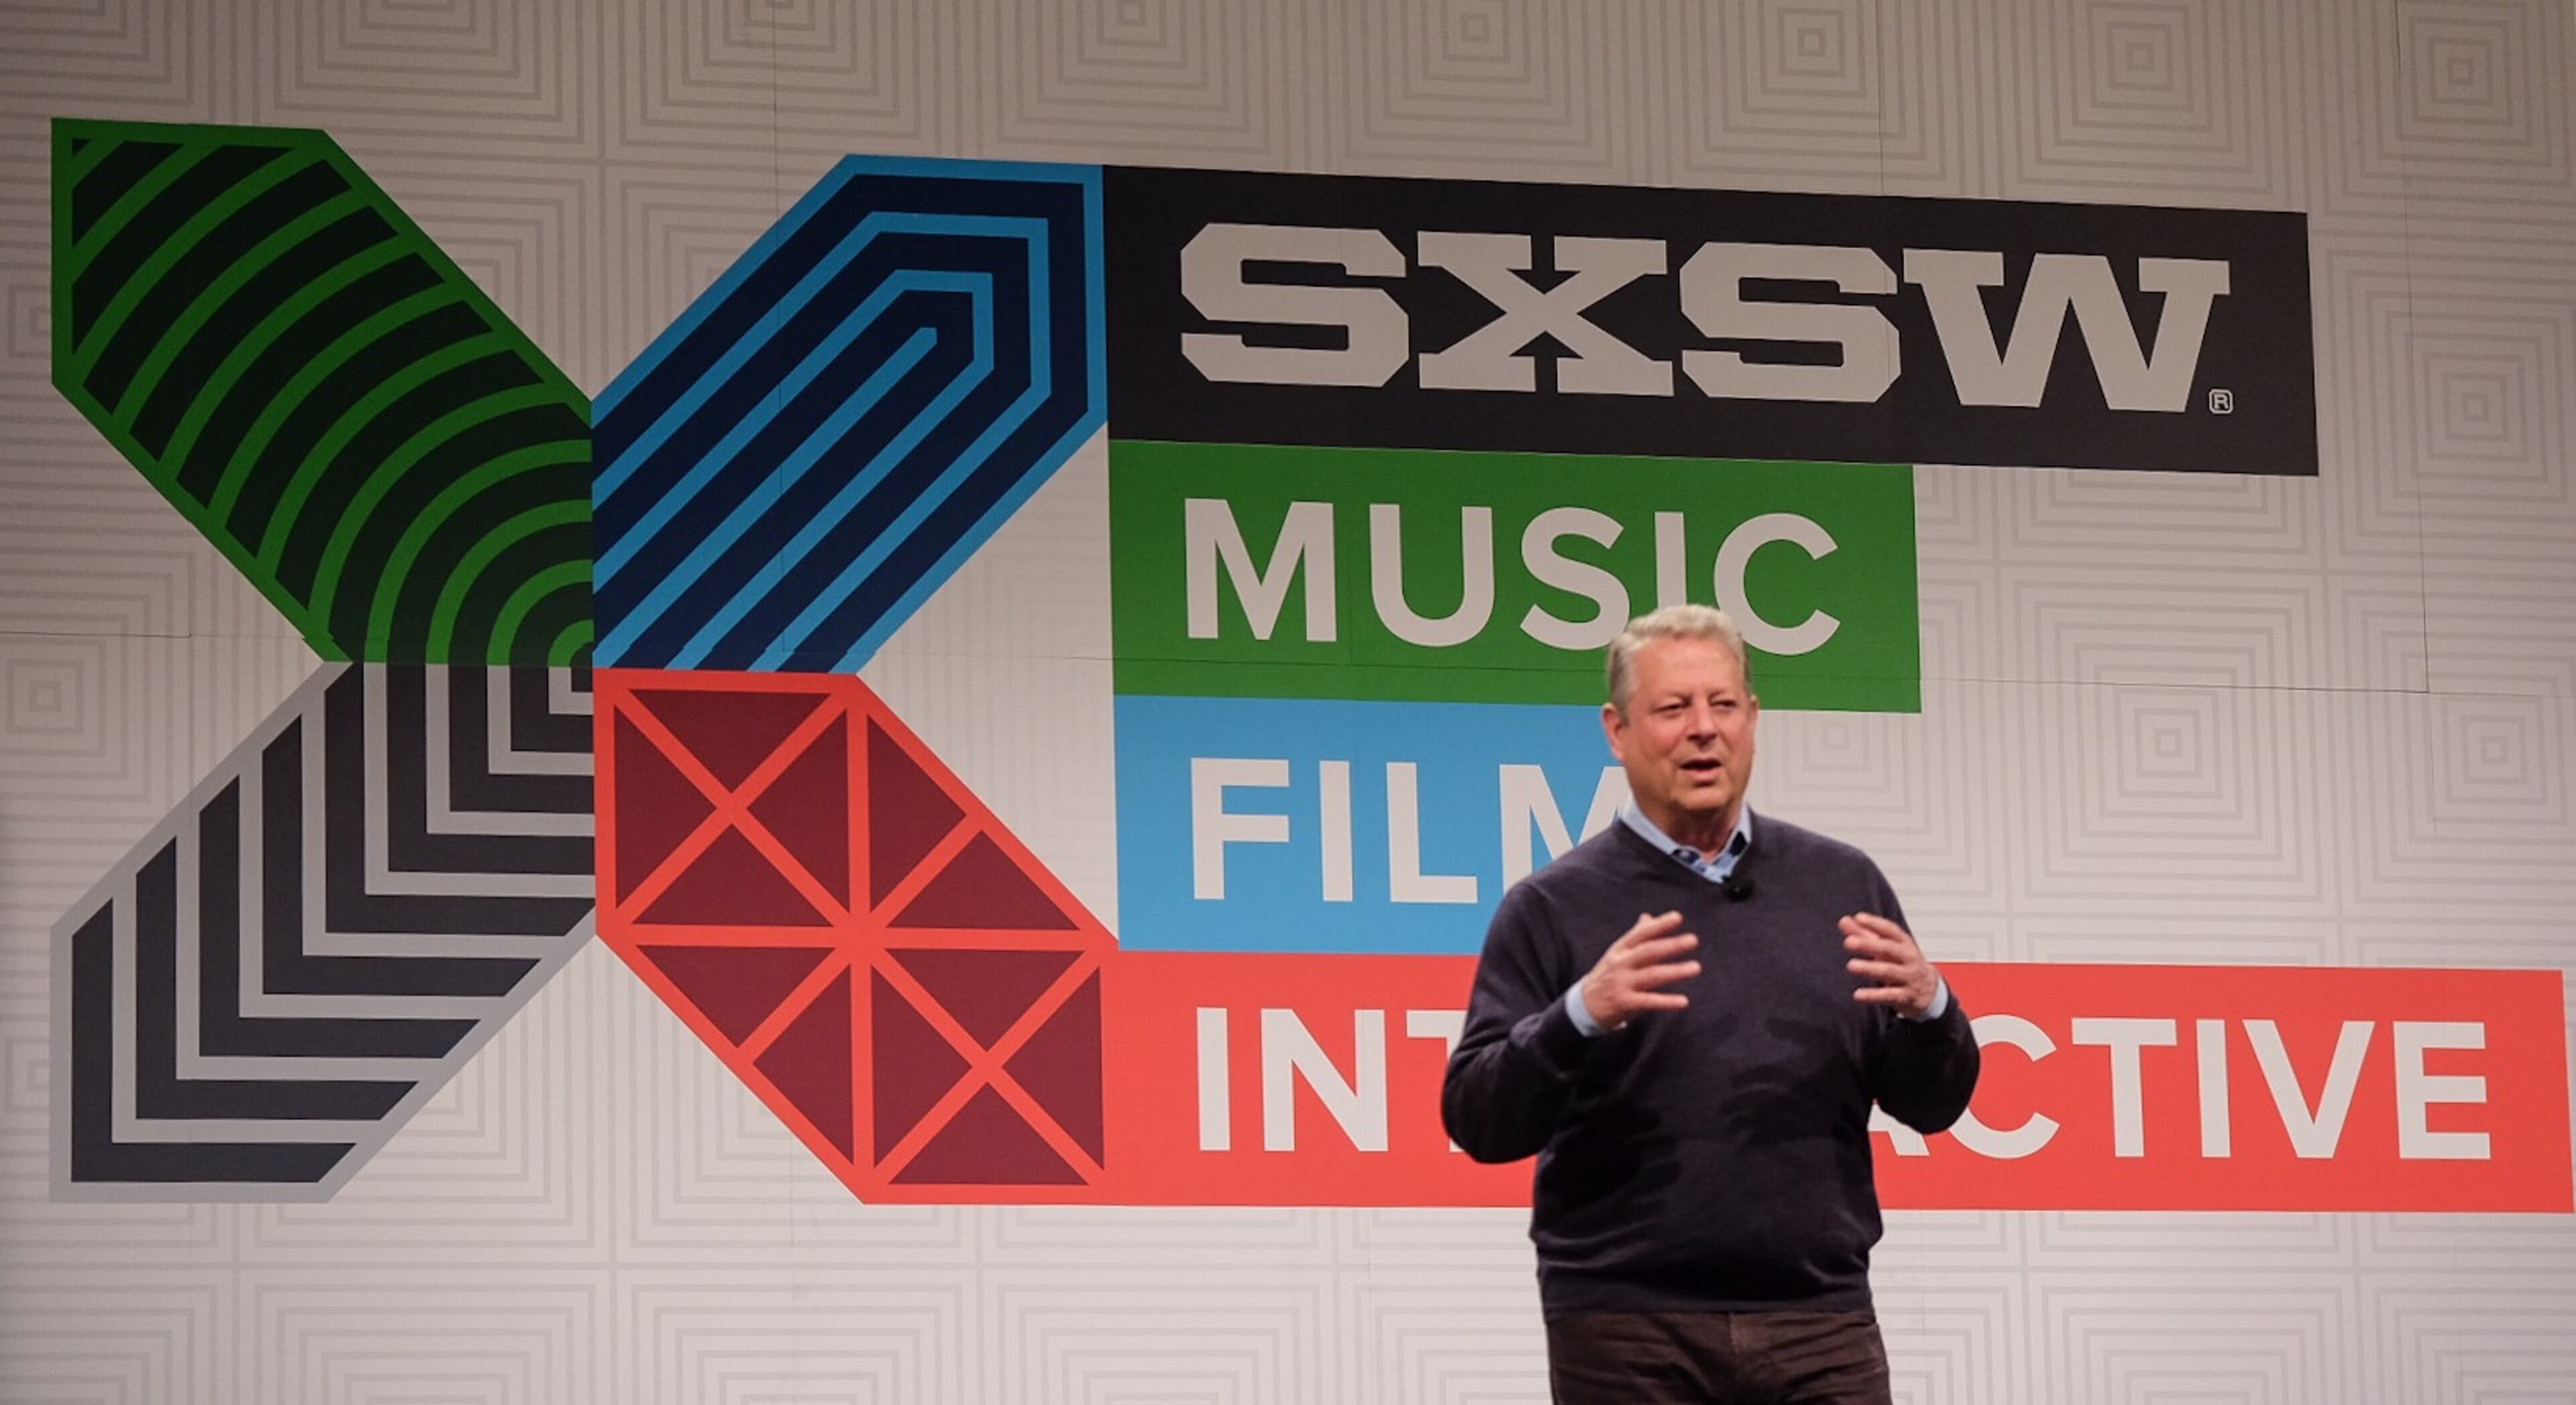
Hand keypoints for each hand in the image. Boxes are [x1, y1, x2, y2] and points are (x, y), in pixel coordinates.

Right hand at [1582, 911, 1700, 1030]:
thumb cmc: (1607, 975)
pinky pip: (1649, 1001)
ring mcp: (1622, 983)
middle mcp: (1621, 964)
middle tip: (1693, 940)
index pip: (1641, 934)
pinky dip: (1667, 1001)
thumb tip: (1648, 916)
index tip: (1678, 917)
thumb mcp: (1618, 954)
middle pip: (1648, 952)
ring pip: (1652, 975)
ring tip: (1696, 967)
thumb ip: (1636, 936)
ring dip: (1675, 971)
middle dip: (1671, 945)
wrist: (1584, 1005)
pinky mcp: (1625, 1003)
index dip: (1659, 925)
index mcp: (1621, 949)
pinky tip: (1683, 1001)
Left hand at [1842, 912, 1937, 1017]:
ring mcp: (1909, 977)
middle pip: (1889, 949)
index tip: (1859, 918)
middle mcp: (1909, 958)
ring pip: (1889, 971)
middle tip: (1849, 942)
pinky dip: (1874, 995)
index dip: (1876, 924)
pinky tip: (1858, 995)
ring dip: (1870, 968)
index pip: (1891, 931)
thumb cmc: (1903, 964)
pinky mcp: (1906, 996)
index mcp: (1904, 944)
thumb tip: (1844, 921)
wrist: (1930, 990)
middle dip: (1869, 945)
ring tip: (1851, 965)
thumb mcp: (1887, 948)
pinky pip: (1890, 995)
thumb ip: (1864, 935)